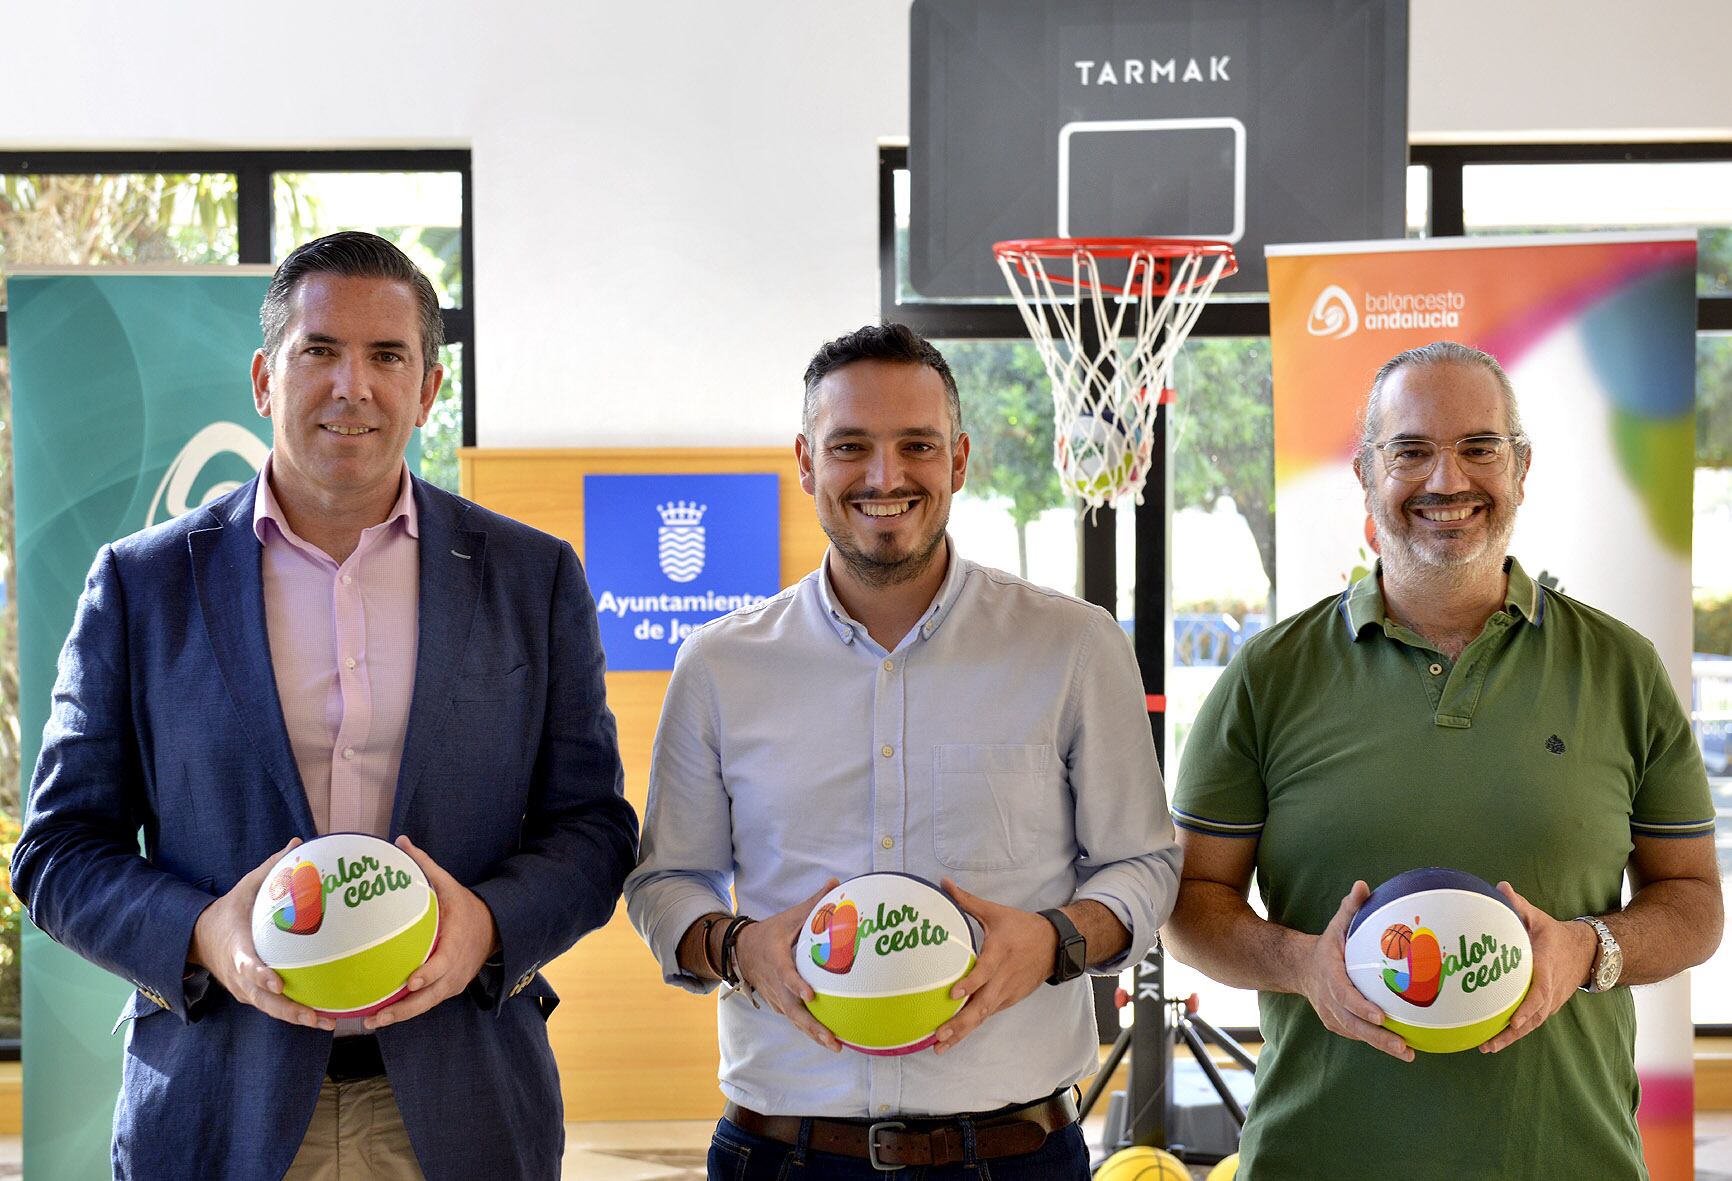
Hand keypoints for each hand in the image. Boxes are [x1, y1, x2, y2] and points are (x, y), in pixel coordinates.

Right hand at [189, 838, 333, 1029]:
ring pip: (271, 1009)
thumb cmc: (228, 911)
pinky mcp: (252, 996)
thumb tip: (297, 841)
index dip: (261, 976)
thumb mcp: (244, 888)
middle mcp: (240, 977)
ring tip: (328, 1024)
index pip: (248, 967)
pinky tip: (323, 1015)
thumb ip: (271, 867)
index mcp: (237, 950)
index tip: (279, 981)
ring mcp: (245, 990)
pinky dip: (294, 1013)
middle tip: (317, 1017)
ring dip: (297, 1018)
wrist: (199, 938)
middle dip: (290, 1010)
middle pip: (264, 1000)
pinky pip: (274, 1007)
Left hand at [366, 837, 500, 1028]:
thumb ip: (425, 866)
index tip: (412, 981)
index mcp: (456, 943)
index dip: (429, 974)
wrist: (495, 929)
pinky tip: (380, 1016)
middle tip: (377, 1016)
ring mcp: (452, 983)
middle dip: (404, 1009)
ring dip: (400, 1016)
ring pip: (426, 1005)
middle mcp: (455, 969)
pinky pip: (425, 1004)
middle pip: (431, 996)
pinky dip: (405, 1012)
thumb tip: (401, 841)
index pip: (444, 962)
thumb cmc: (466, 907)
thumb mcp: (450, 885)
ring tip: (371, 1022)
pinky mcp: (448, 990)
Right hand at [732, 879, 841, 1051]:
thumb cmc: (771, 933)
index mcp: (777, 959)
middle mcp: (775, 983)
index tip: (811, 995)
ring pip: (795, 1019)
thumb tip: (835, 883)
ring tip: (836, 1045)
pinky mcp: (779, 1005)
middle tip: (833, 1039)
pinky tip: (829, 1040)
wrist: (741, 952)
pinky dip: (810, 1031)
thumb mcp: (789, 917)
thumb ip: (813, 903)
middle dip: (813, 1026)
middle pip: (792, 1009)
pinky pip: (795, 1020)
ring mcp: (775, 997)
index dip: (797, 985)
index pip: (787, 974)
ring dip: (813, 1034)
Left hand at [932, 879, 1056, 1054]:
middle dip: (960, 1022)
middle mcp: (1004, 978)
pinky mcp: (1008, 1000)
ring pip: (983, 1016)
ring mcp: (1007, 992)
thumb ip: (967, 900)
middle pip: (982, 1005)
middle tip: (939, 1034)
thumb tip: (943, 882)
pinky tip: (952, 1039)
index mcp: (1000, 953)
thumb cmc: (1021, 927)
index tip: (952, 993)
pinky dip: (971, 1028)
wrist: (1055, 945)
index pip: (984, 972)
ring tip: (940, 1046)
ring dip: (962, 1032)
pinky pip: (987, 1015)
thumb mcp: (995, 911)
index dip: (970, 984)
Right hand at [1297, 880, 1411, 1061]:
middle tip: (1404, 1047)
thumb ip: (1351, 907)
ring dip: (1381, 1044)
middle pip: (1353, 1023)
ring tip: (1409, 1053)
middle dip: (1378, 1037)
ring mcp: (1331, 1014)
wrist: (1300, 967)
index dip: (1361, 1007)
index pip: (1344, 995)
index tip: (1381, 1017)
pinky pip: (1357, 1033)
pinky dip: (1377, 1041)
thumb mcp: (1337, 924)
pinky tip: (1403, 1048)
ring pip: (1357, 1033)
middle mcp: (1328, 999)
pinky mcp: (1337, 1023)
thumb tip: (1363, 885)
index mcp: (1329, 975)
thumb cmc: (1329, 944)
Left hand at [1478, 882, 1596, 1053]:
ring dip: (1510, 1038)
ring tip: (1486, 1047)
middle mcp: (1550, 991)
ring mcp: (1550, 1002)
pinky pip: (1531, 1023)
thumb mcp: (1539, 918)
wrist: (1587, 953)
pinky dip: (1514, 1033)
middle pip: (1532, 1017)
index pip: (1539, 993)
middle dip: (1511, 1032)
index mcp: (1546, 969)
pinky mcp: (1547, 1007)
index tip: (1513, 1019)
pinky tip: (1492, 1041)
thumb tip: (1499, 888)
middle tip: (1488, 1043)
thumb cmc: (1555, 935)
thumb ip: (1519, 905)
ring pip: (1531, 1024)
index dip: (1527, 1008)